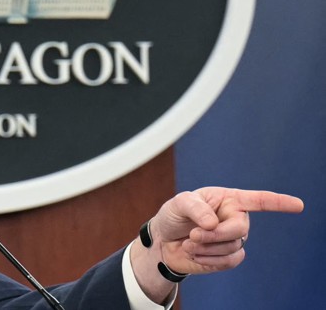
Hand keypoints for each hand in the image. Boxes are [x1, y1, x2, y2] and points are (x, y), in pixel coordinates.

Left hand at [150, 187, 303, 274]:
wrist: (164, 241)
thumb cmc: (174, 215)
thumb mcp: (179, 203)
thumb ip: (195, 208)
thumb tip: (214, 223)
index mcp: (229, 200)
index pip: (259, 200)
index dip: (279, 203)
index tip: (298, 205)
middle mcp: (236, 219)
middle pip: (240, 229)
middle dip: (215, 234)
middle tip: (193, 235)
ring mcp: (234, 239)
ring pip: (232, 247)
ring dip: (206, 247)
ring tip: (189, 242)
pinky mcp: (228, 257)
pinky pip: (229, 261)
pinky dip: (208, 258)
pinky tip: (194, 253)